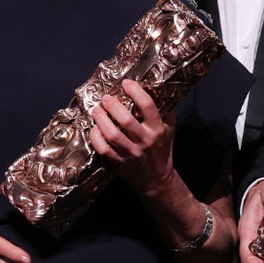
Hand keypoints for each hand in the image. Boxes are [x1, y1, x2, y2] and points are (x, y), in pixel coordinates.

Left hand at [89, 80, 178, 197]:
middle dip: (113, 106)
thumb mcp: (169, 129)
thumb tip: (158, 88)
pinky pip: (104, 150)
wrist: (157, 179)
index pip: (147, 106)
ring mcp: (131, 153)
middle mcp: (145, 140)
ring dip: (101, 120)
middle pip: (126, 120)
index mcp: (157, 129)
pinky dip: (96, 138)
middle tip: (105, 98)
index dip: (135, 91)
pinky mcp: (120, 163)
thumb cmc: (161, 150)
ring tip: (96, 110)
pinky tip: (94, 129)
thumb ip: (165, 110)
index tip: (126, 83)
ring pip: (112, 135)